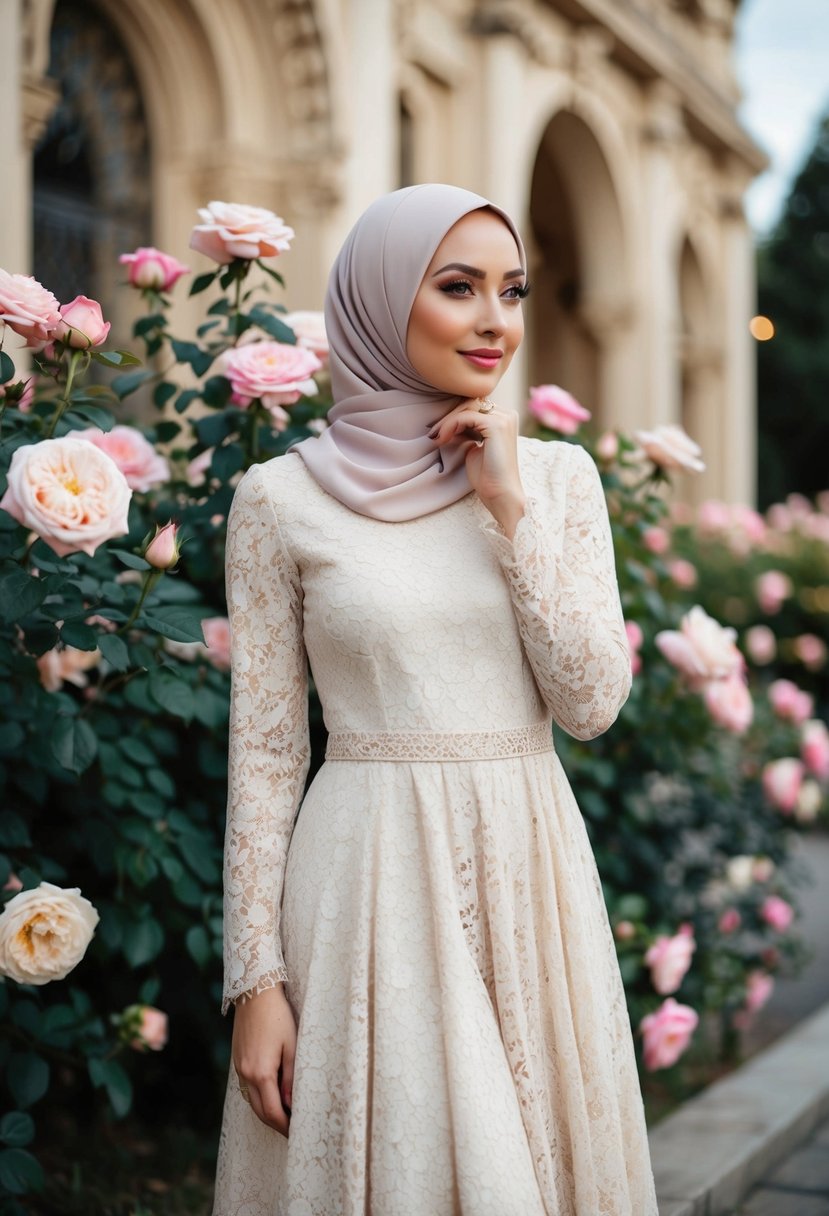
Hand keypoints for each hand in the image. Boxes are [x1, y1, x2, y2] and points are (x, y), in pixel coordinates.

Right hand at [232, 983, 295, 1135]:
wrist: (254, 992)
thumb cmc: (278, 1016)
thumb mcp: (291, 1046)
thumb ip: (290, 1078)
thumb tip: (291, 1104)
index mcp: (260, 1073)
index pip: (273, 1112)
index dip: (285, 1126)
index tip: (298, 1133)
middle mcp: (245, 1074)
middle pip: (260, 1112)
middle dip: (277, 1124)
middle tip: (293, 1130)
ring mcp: (239, 1068)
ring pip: (252, 1101)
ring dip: (268, 1112)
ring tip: (286, 1115)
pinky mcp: (237, 1060)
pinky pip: (248, 1087)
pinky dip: (260, 1098)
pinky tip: (273, 1095)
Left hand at [430, 398, 525, 536]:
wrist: (500, 494)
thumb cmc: (487, 476)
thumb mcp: (473, 446)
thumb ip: (466, 431)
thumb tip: (448, 421)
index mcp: (503, 419)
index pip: (474, 407)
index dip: (453, 417)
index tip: (437, 432)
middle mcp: (507, 415)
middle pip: (470, 403)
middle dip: (448, 417)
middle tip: (433, 434)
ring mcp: (504, 419)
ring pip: (467, 408)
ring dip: (447, 421)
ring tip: (437, 437)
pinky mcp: (496, 425)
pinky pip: (466, 417)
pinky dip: (450, 426)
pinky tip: (442, 439)